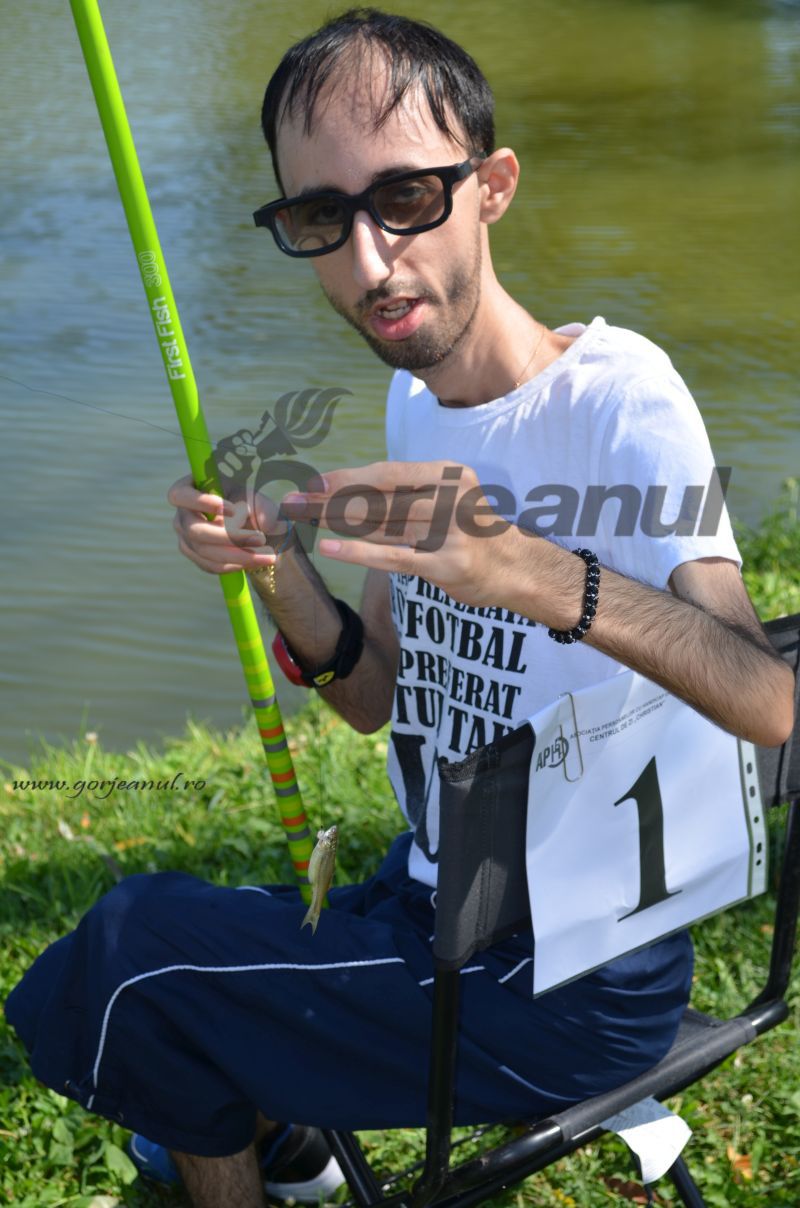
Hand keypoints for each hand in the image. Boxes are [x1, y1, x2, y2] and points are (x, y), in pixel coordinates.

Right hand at [167, 475, 287, 575]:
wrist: (252, 526)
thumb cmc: (248, 504)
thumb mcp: (255, 499)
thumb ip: (257, 507)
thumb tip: (260, 523)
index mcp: (188, 489)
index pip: (180, 495)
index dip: (202, 502)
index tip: (232, 508)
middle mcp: (182, 516)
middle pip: (195, 531)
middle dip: (229, 538)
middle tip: (260, 539)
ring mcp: (185, 539)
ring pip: (205, 552)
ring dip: (238, 555)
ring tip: (268, 555)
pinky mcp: (196, 557)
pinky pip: (211, 565)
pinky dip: (234, 564)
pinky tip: (256, 561)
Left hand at [282, 460, 527, 609]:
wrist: (515, 567)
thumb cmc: (469, 531)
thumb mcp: (445, 499)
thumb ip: (404, 496)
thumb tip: (347, 492)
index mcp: (447, 474)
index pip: (387, 474)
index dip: (346, 478)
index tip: (311, 484)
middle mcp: (448, 497)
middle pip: (377, 499)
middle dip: (329, 501)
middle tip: (293, 503)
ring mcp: (448, 531)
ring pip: (380, 526)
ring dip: (336, 523)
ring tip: (303, 520)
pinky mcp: (446, 564)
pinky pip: (393, 557)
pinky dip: (358, 553)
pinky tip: (329, 549)